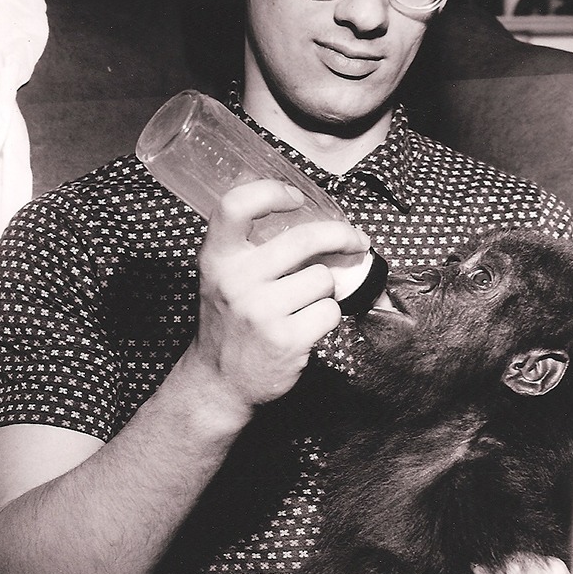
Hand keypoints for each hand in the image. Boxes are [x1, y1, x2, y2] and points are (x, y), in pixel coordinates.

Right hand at [195, 179, 369, 410]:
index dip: (270, 191)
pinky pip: (330, 311)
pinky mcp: (285, 340)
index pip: (236, 205)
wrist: (218, 383)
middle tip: (355, 240)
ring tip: (303, 304)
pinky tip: (306, 326)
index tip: (296, 197)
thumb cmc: (230, 323)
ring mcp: (260, 312)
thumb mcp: (223, 278)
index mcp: (217, 258)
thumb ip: (253, 250)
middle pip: (304, 239)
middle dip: (341, 236)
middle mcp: (235, 281)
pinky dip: (326, 317)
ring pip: (323, 278)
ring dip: (324, 290)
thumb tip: (316, 224)